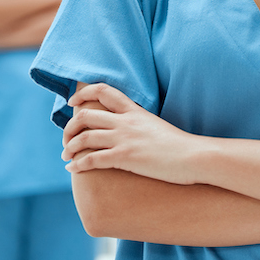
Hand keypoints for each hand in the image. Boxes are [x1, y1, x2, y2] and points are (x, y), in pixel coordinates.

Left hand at [63, 83, 200, 184]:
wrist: (194, 156)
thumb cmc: (179, 145)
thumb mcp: (155, 125)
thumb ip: (138, 123)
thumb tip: (129, 129)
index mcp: (134, 110)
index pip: (103, 90)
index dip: (83, 93)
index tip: (73, 102)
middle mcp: (125, 121)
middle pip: (86, 115)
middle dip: (70, 127)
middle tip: (66, 138)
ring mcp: (124, 138)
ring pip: (85, 137)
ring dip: (70, 146)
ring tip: (66, 155)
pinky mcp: (125, 157)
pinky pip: (92, 159)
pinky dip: (78, 164)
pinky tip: (72, 169)